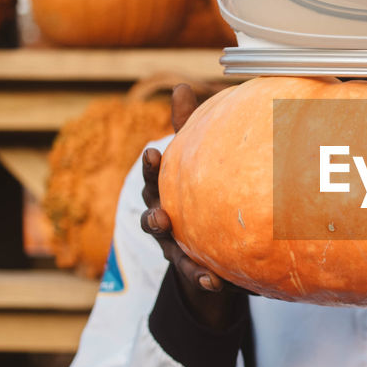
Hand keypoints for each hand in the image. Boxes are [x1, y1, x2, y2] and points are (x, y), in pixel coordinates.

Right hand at [141, 83, 242, 329]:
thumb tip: (182, 85)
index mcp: (163, 191)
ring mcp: (174, 247)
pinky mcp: (191, 269)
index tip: (153, 153)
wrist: (207, 245)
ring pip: (168, 248)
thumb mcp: (192, 162)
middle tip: (159, 214)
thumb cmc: (197, 193)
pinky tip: (216, 282)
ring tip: (184, 257)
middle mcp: (163, 219)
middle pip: (151, 215)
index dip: (151, 167)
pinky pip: (195, 276)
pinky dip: (202, 279)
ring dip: (173, 251)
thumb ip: (189, 128)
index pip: (153, 178)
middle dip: (153, 214)